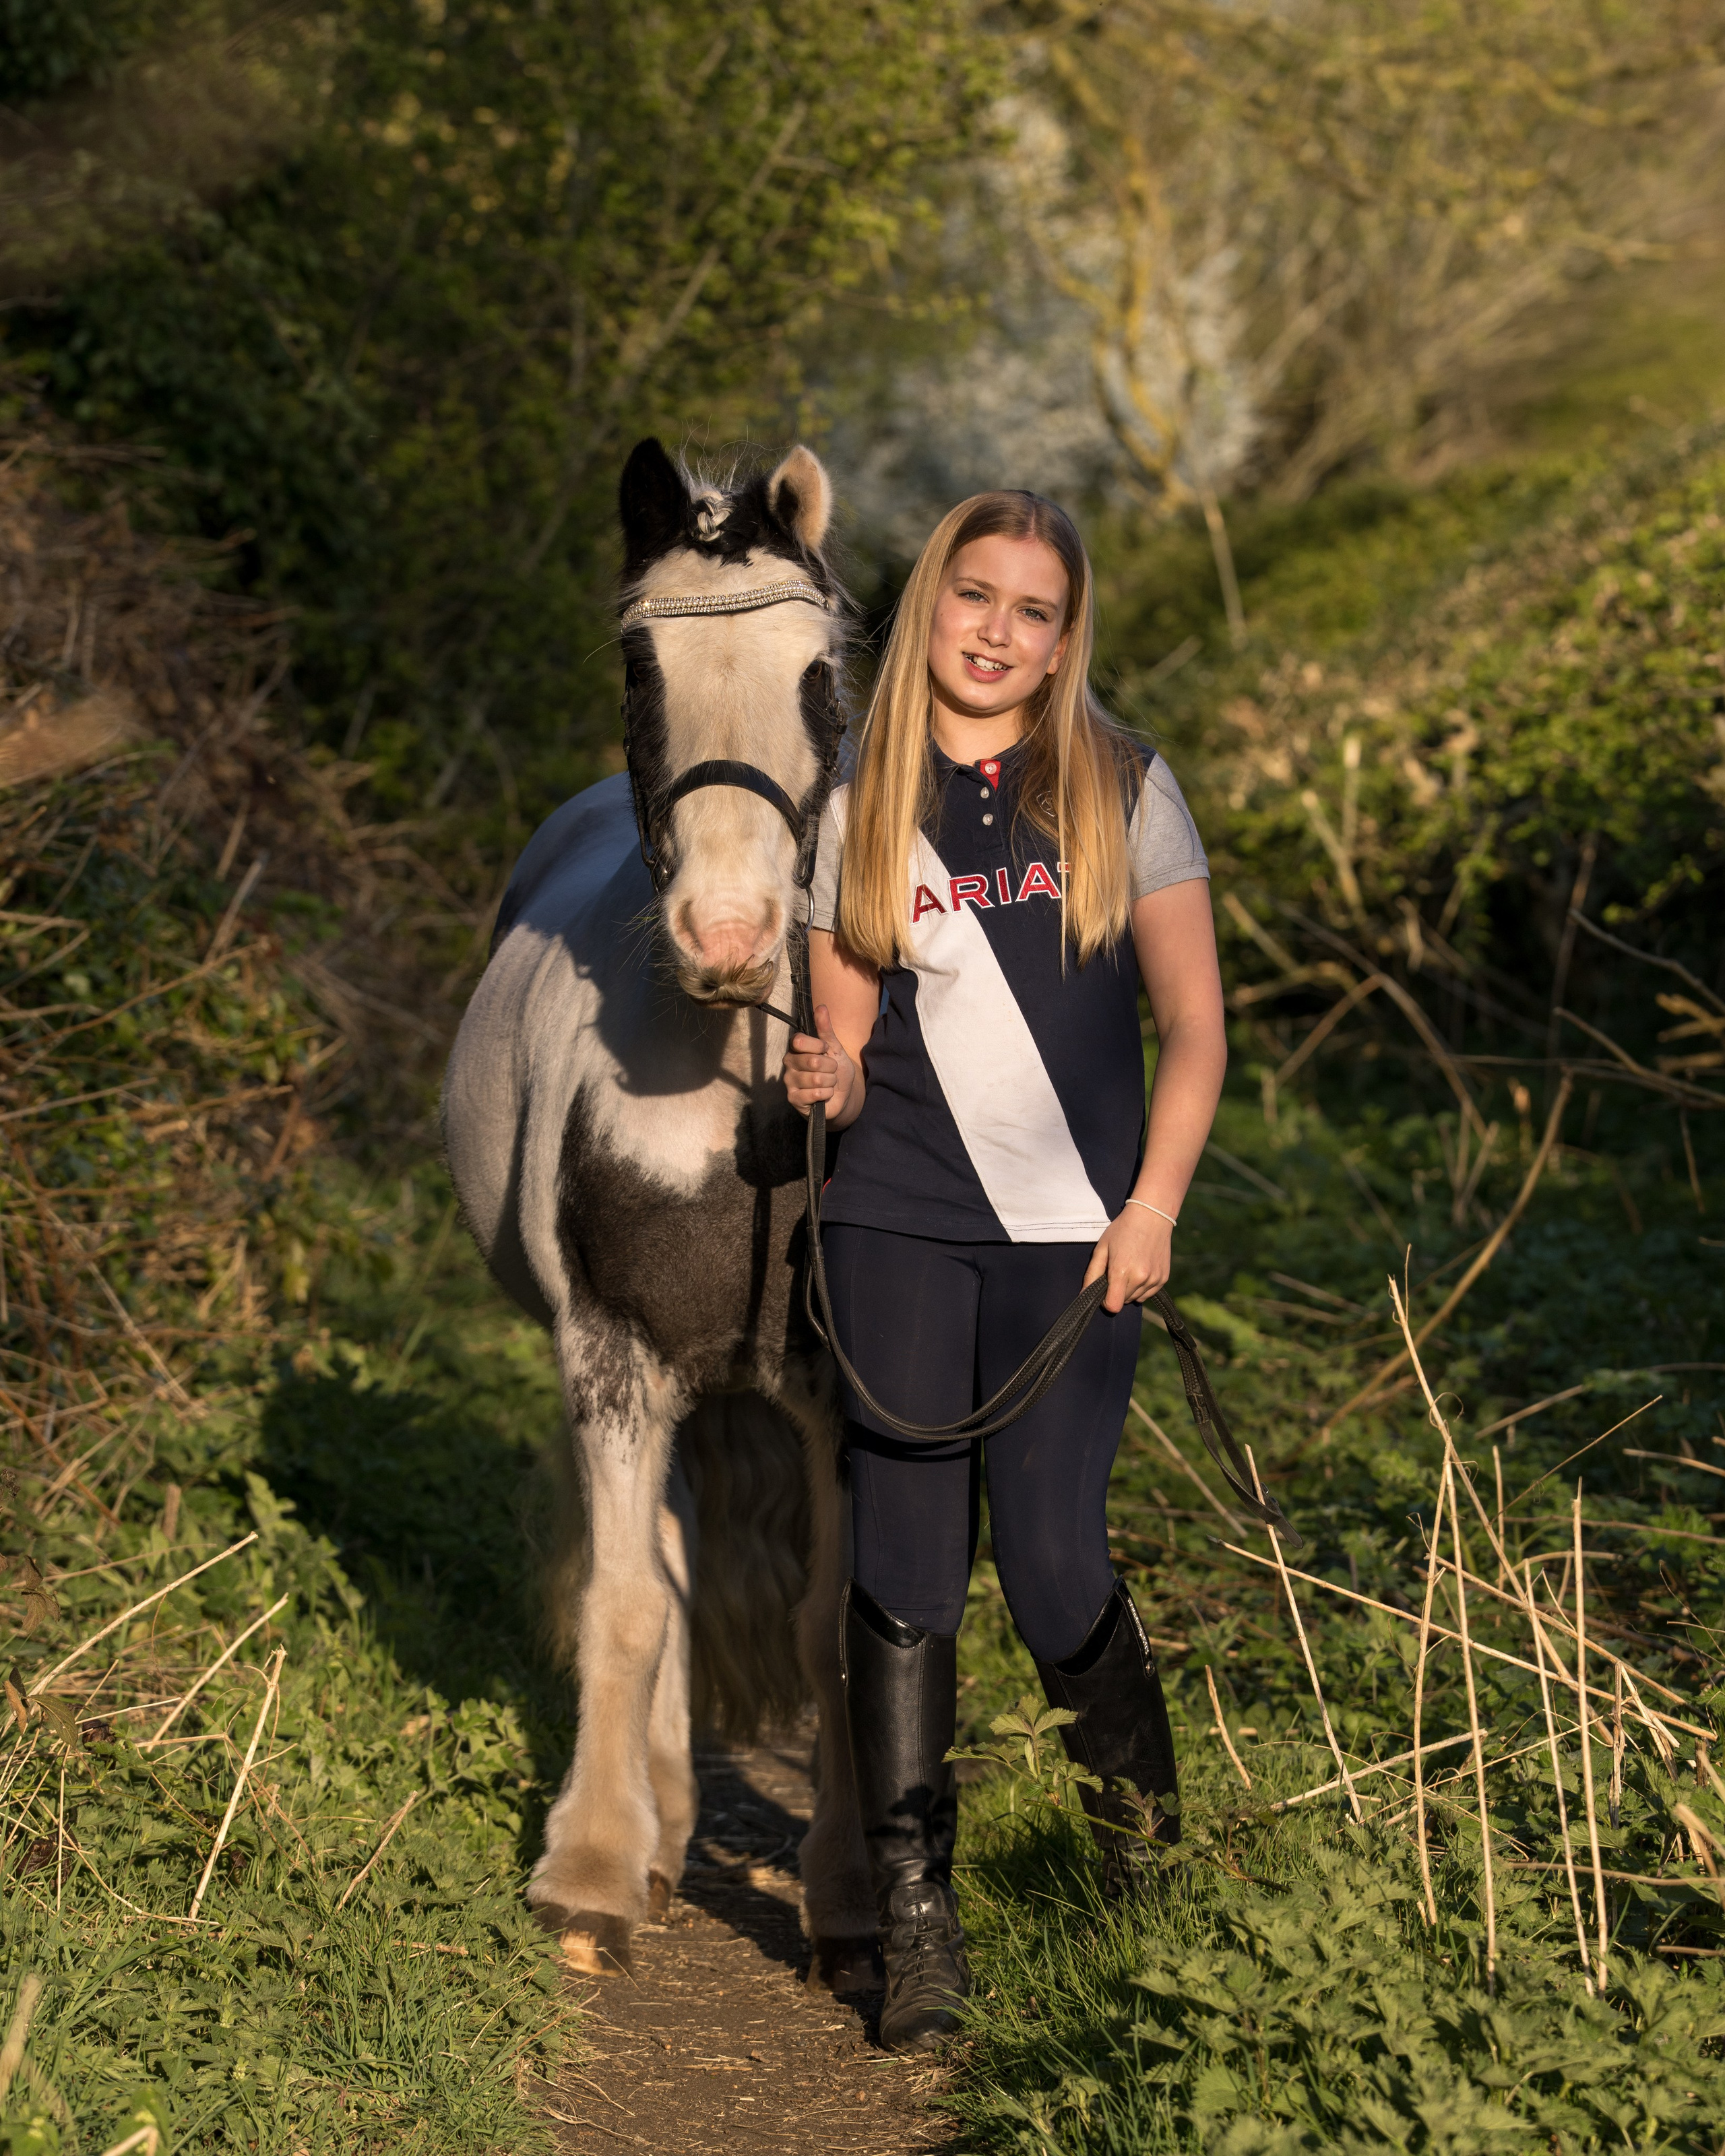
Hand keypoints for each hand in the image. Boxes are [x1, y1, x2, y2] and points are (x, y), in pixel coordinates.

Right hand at [781, 1003, 857, 1122]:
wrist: (843, 1094)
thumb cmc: (836, 1070)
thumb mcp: (834, 1047)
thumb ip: (825, 1029)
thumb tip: (821, 1007)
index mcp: (796, 1049)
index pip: (800, 1041)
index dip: (819, 1046)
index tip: (826, 1050)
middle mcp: (789, 1064)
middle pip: (812, 1061)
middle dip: (830, 1067)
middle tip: (831, 1071)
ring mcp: (790, 1082)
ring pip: (817, 1079)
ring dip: (830, 1082)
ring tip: (828, 1083)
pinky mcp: (794, 1099)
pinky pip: (816, 1094)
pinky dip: (827, 1094)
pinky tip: (825, 1095)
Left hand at [1083, 1204, 1172, 1313]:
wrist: (1152, 1216)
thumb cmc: (1123, 1229)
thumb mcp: (1102, 1248)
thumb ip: (1092, 1274)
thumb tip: (1083, 1294)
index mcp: (1122, 1271)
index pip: (1113, 1306)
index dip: (1105, 1301)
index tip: (1104, 1290)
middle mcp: (1140, 1278)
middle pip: (1123, 1301)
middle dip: (1116, 1291)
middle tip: (1116, 1271)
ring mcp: (1154, 1279)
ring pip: (1136, 1298)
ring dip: (1129, 1290)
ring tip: (1130, 1268)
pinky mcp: (1163, 1278)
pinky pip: (1148, 1293)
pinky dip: (1142, 1287)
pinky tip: (1140, 1269)